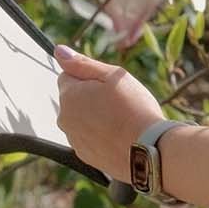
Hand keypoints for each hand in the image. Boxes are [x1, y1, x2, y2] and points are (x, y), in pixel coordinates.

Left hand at [53, 45, 163, 183]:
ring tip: (120, 121)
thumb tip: (59, 51)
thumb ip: (82, 63)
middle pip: (73, 99)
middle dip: (89, 97)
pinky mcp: (85, 156)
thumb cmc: (134, 109)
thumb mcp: (112, 76)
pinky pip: (88, 138)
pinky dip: (99, 135)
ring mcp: (73, 140)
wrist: (149, 150)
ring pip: (81, 120)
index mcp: (69, 95)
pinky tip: (119, 136)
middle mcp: (64, 119)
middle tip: (118, 103)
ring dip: (94, 117)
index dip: (88, 76)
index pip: (67, 75)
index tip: (108, 85)